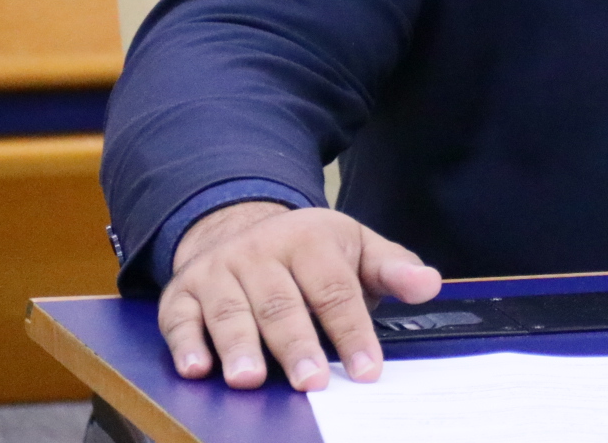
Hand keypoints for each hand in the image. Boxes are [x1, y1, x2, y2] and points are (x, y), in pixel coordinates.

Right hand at [159, 202, 442, 391]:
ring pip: (230, 311)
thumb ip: (392, 268)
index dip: (352, 331)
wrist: (239, 224)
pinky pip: (179, 318)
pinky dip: (185, 344)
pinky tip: (196, 369)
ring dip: (239, 346)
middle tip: (311, 382)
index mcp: (308, 239)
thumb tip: (429, 285)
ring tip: (250, 380)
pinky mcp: (180, 292)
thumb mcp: (356, 248)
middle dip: (296, 344)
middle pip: (281, 303)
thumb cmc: (310, 251)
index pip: (334, 289)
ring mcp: (217, 271)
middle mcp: (259, 251)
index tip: (368, 370)